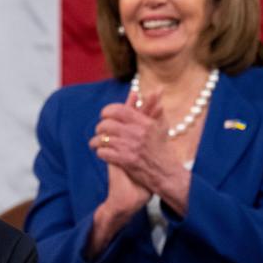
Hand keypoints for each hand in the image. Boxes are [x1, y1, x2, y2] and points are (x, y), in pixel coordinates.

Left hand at [91, 89, 189, 211]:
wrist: (166, 173)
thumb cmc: (162, 148)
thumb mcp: (161, 126)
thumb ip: (154, 108)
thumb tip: (157, 89)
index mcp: (144, 122)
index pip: (117, 110)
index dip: (107, 112)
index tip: (104, 116)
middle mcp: (137, 133)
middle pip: (106, 124)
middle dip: (100, 128)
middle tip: (100, 132)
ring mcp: (131, 146)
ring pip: (102, 139)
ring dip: (97, 142)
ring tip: (96, 143)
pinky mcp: (125, 160)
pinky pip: (103, 152)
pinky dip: (100, 153)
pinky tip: (102, 153)